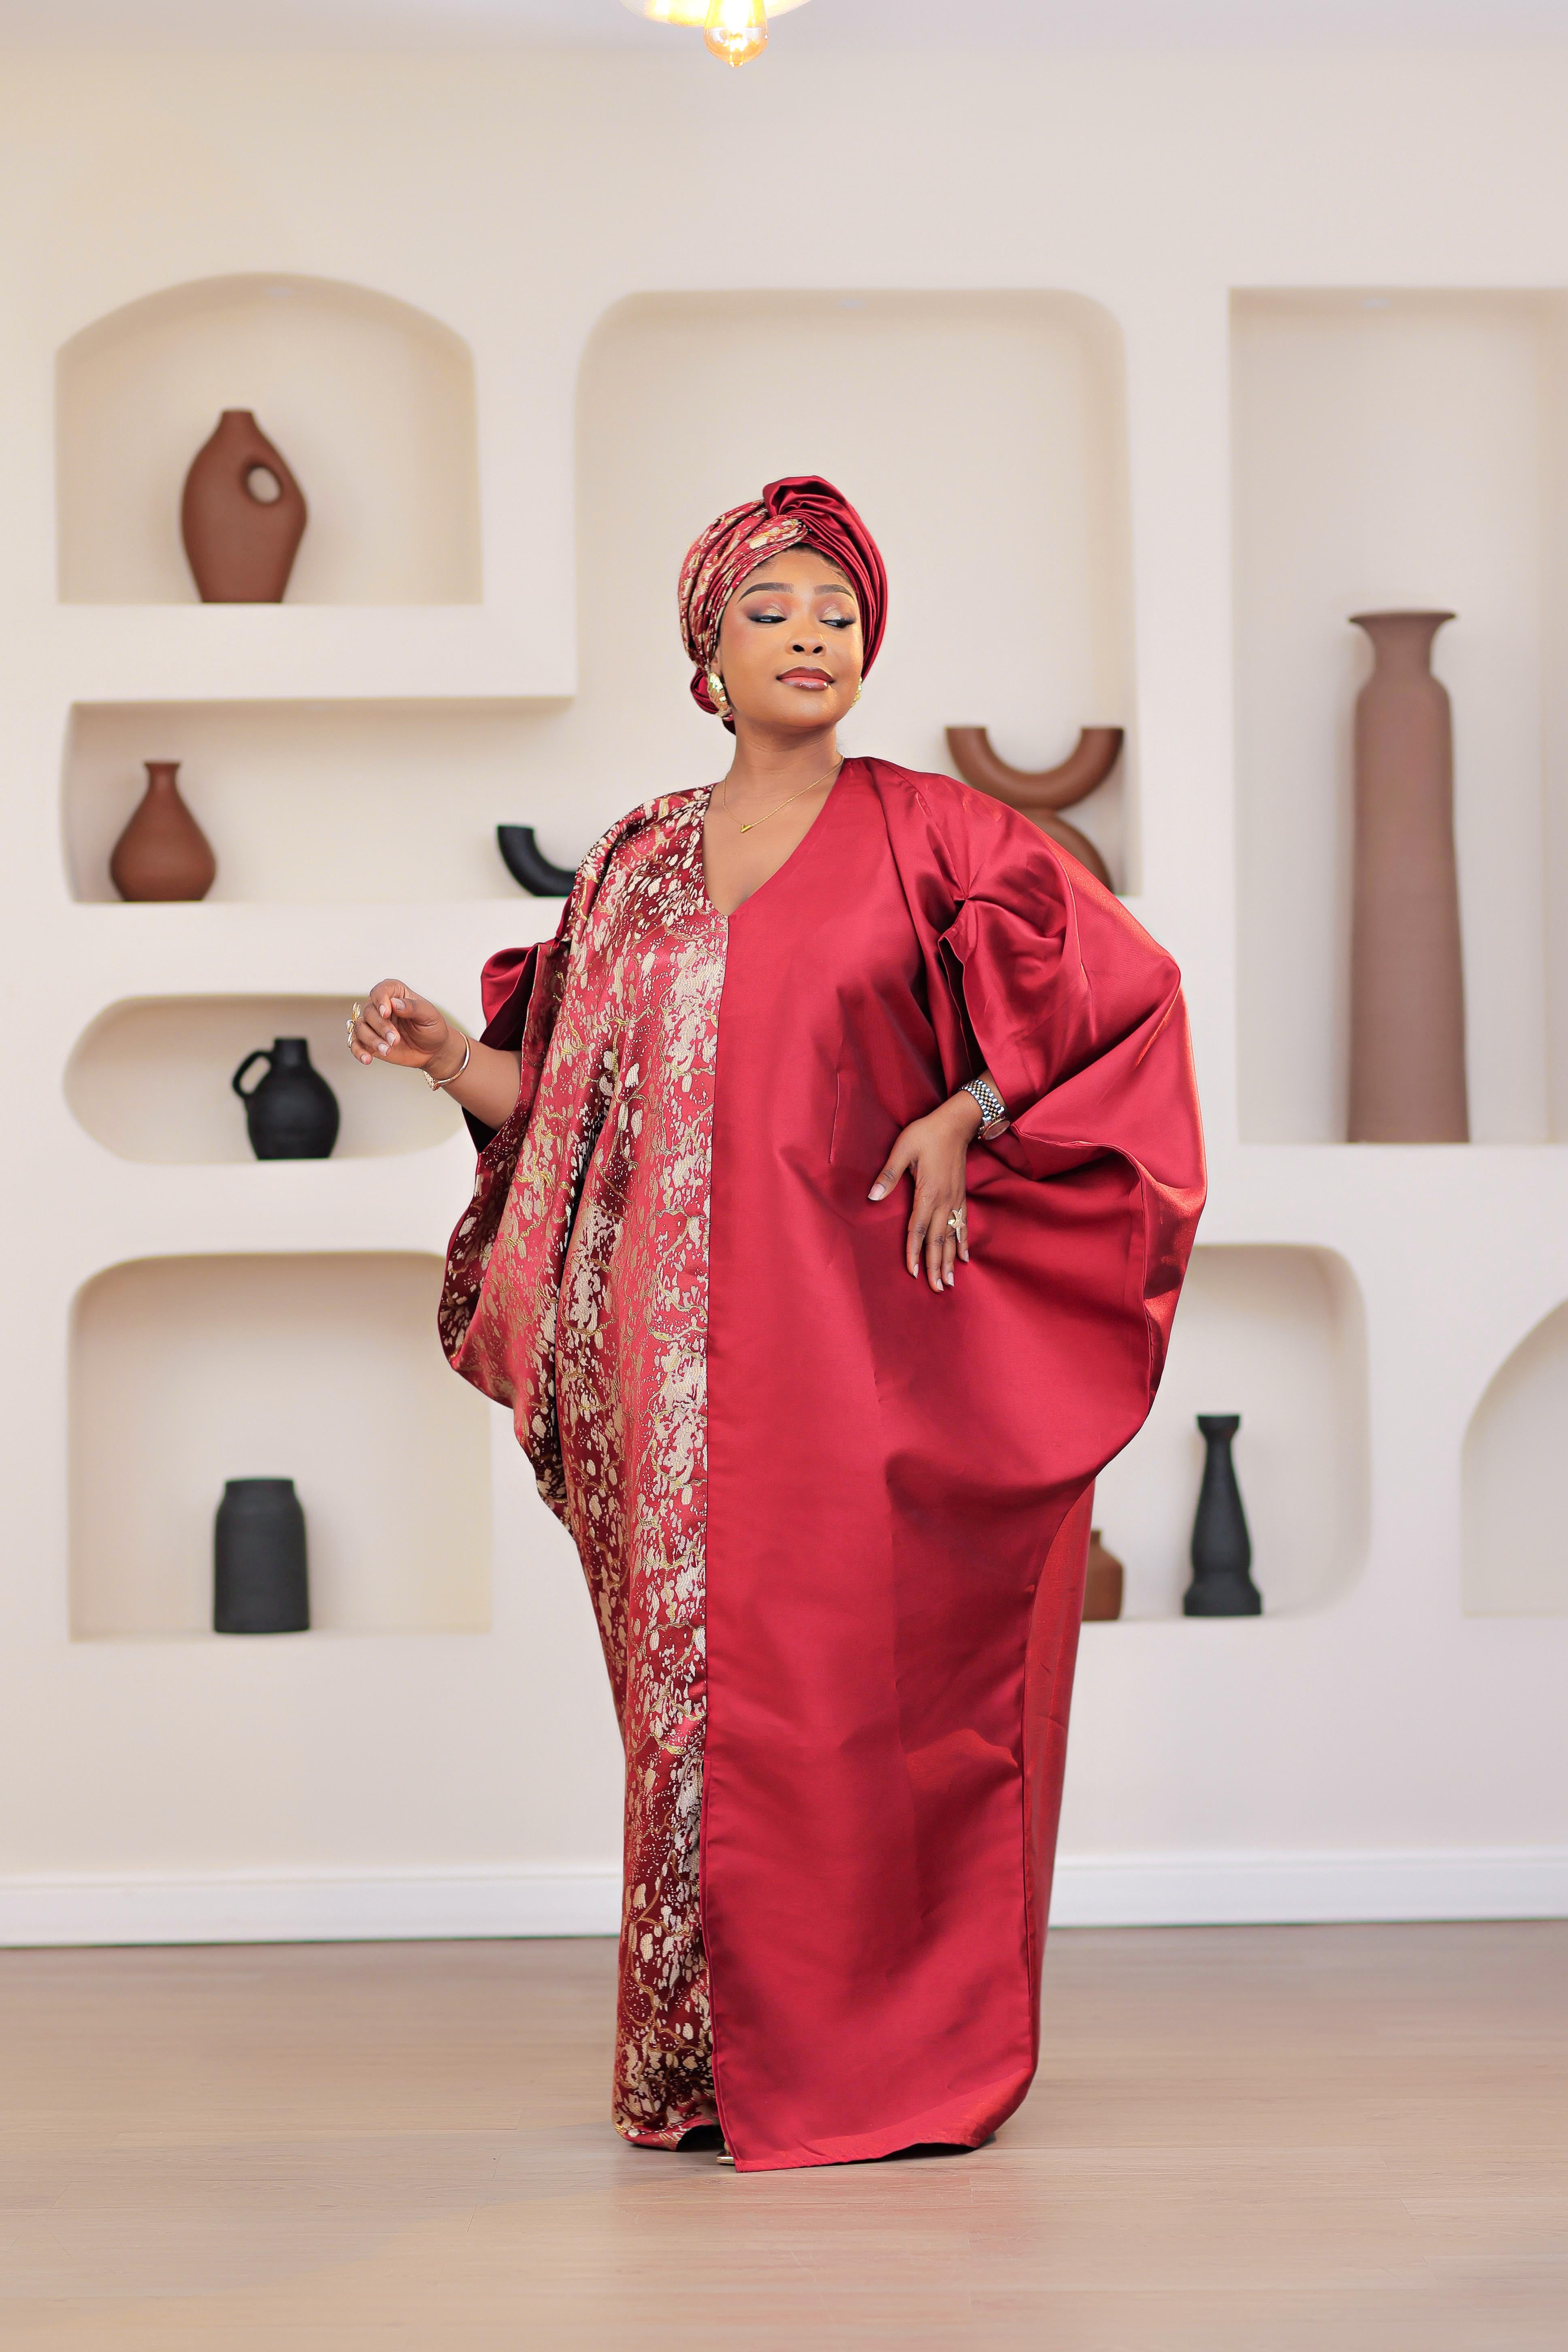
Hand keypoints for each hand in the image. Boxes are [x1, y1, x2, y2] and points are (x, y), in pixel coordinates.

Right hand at [348, 979, 460, 1077]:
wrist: (433, 1050)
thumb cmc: (432, 1028)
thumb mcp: (430, 1015)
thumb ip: (413, 1007)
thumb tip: (394, 1003)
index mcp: (395, 994)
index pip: (381, 990)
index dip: (380, 1000)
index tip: (386, 1012)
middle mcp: (381, 1007)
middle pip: (369, 1011)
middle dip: (381, 1027)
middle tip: (396, 1040)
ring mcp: (374, 1025)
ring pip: (360, 1027)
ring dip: (371, 1040)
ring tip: (387, 1051)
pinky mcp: (370, 1041)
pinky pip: (356, 1044)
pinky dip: (358, 1051)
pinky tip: (367, 1059)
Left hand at [868, 1092, 981, 1293]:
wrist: (956, 1123)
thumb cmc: (926, 1134)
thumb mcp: (903, 1148)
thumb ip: (889, 1174)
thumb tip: (872, 1196)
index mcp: (928, 1192)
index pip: (919, 1228)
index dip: (914, 1251)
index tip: (912, 1272)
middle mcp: (944, 1201)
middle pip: (938, 1240)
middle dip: (935, 1265)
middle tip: (937, 1289)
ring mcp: (955, 1200)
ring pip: (952, 1237)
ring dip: (949, 1261)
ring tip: (949, 1282)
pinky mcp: (961, 1196)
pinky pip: (963, 1225)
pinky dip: (963, 1243)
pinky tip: (963, 1259)